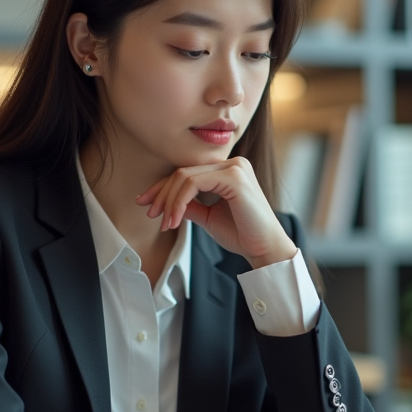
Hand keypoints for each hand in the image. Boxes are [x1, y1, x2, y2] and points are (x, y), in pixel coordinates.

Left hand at [135, 157, 296, 267]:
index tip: (146, 204)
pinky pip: (194, 184)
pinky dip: (179, 202)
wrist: (265, 249)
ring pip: (185, 177)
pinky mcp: (234, 177)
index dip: (163, 187)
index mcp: (229, 169)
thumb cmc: (243, 234)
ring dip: (169, 202)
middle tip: (150, 214)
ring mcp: (235, 168)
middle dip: (161, 194)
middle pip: (183, 172)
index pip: (188, 172)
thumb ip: (191, 205)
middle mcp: (233, 163)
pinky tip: (175, 220)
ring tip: (165, 223)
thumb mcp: (209, 216)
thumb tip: (167, 203)